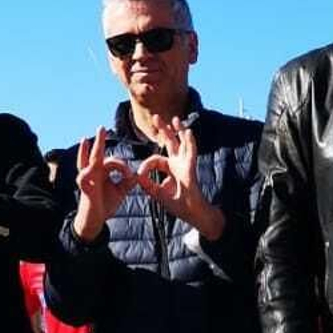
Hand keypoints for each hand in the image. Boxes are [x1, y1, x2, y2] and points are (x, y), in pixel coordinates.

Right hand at [71, 128, 141, 240]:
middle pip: (97, 154)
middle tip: (101, 127)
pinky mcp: (85, 189)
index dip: (123, 167)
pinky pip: (83, 180)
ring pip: (89, 163)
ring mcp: (88, 179)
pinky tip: (85, 170)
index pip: (113, 162)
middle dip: (99, 141)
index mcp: (103, 172)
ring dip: (87, 152)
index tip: (131, 178)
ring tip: (86, 140)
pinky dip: (84, 174)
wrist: (95, 220)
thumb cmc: (105, 203)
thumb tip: (137, 175)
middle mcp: (94, 172)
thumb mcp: (120, 191)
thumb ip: (128, 182)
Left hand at [134, 118, 222, 240]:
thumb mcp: (159, 195)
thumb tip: (137, 176)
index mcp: (170, 169)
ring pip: (182, 144)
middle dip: (164, 130)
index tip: (139, 175)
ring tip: (175, 119)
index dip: (146, 165)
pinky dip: (190, 142)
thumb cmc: (179, 206)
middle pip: (170, 143)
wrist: (195, 215)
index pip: (156, 159)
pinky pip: (191, 154)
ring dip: (179, 131)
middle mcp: (178, 164)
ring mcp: (186, 165)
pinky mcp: (191, 170)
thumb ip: (148, 186)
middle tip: (156, 117)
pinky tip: (187, 132)